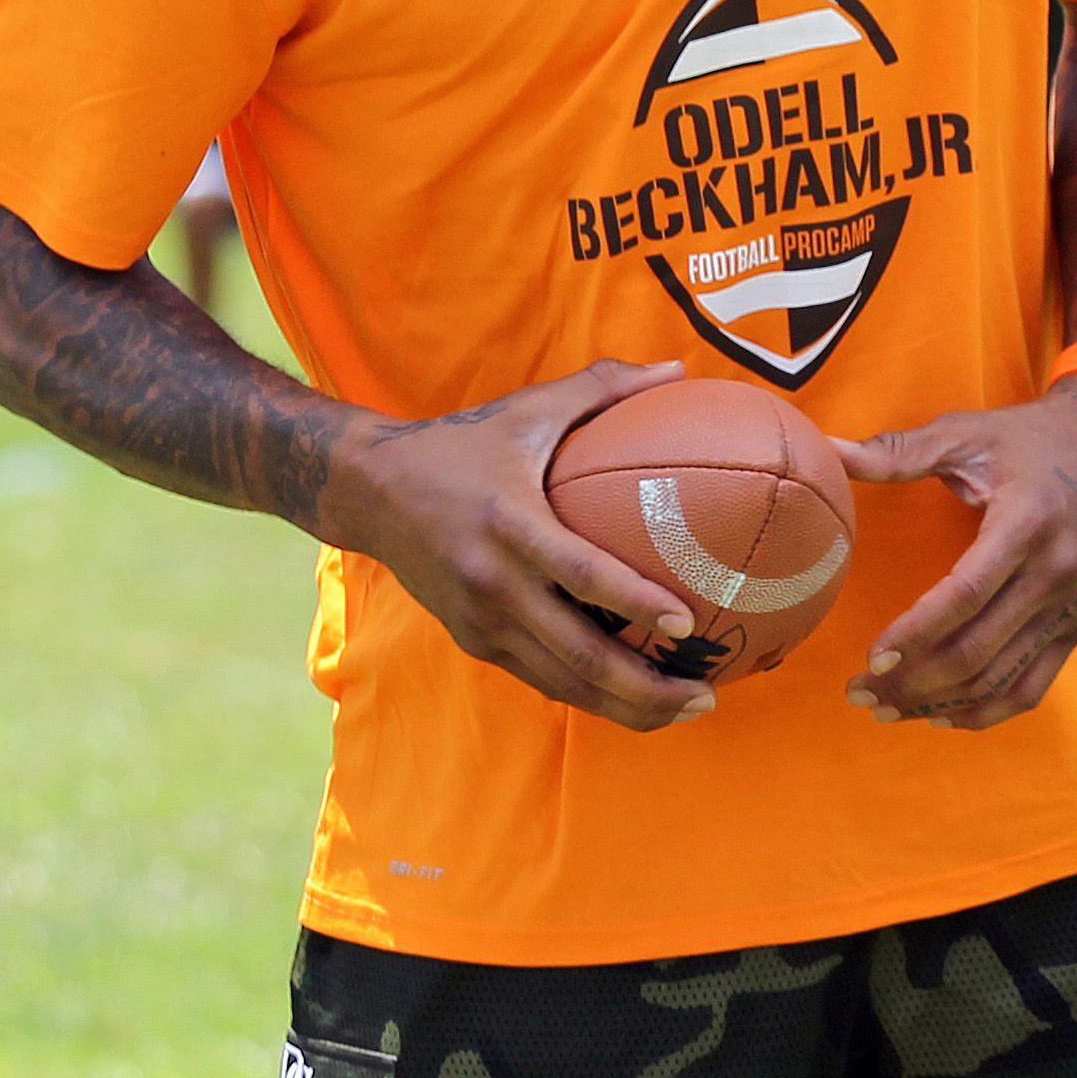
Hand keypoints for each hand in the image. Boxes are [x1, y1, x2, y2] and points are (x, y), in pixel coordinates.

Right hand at [326, 357, 712, 732]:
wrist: (368, 492)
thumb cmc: (461, 444)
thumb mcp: (526, 409)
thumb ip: (602, 388)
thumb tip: (675, 367)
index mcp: (512, 527)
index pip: (583, 575)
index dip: (637, 603)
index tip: (690, 622)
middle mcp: (495, 586)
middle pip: (578, 656)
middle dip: (646, 688)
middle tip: (707, 697)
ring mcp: (482, 622)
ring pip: (563, 683)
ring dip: (626, 706)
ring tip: (688, 710)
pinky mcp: (474, 641)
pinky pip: (542, 677)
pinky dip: (591, 694)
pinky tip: (638, 695)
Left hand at [839, 378, 1076, 729]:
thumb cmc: (1029, 438)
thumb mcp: (966, 433)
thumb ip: (897, 451)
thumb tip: (827, 450)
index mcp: (1027, 522)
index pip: (965, 595)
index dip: (916, 633)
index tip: (871, 660)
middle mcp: (1056, 571)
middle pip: (978, 650)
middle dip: (913, 682)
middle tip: (860, 692)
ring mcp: (1072, 604)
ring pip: (1001, 679)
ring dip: (940, 704)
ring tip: (885, 710)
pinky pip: (1033, 686)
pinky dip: (987, 711)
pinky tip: (942, 716)